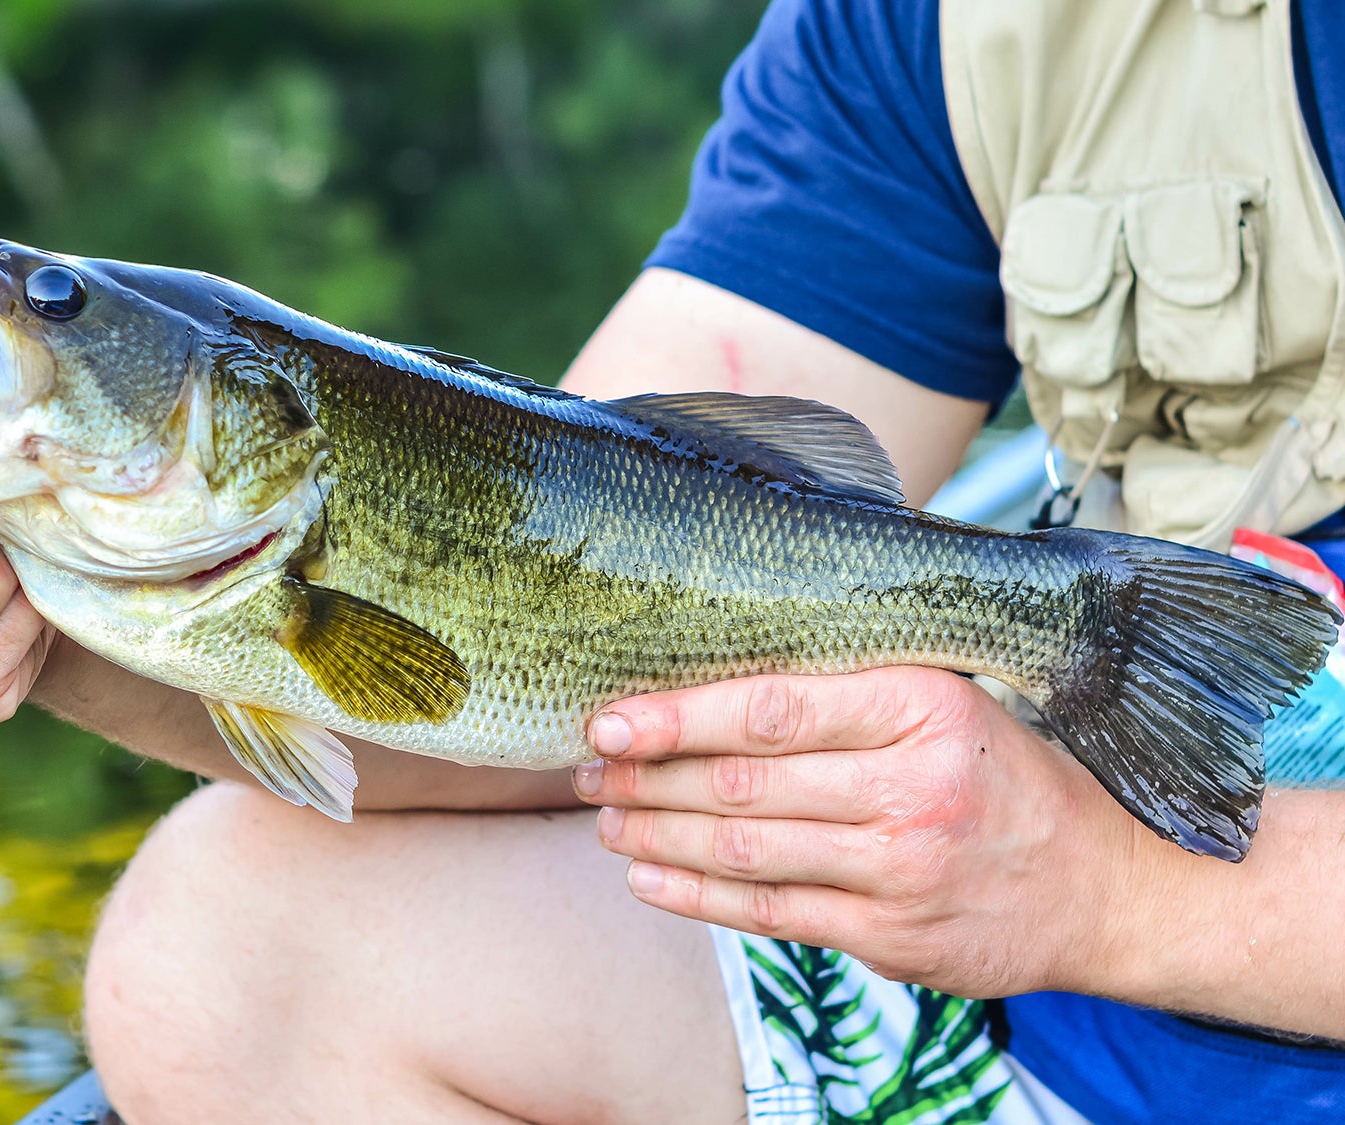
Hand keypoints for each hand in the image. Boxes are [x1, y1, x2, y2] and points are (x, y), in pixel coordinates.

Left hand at [572, 667, 1150, 997]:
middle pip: (744, 782)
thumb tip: (714, 667)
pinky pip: (771, 913)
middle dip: (648, 777)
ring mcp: (902, 870)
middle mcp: (913, 788)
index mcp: (923, 707)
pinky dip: (697, 897)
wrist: (1104, 891)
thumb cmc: (1004, 778)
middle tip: (586, 770)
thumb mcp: (948, 703)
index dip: (675, 716)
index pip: (771, 709)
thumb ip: (848, 687)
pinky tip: (649, 877)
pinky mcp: (891, 936)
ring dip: (658, 836)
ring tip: (605, 820)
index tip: (608, 717)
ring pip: (746, 851)